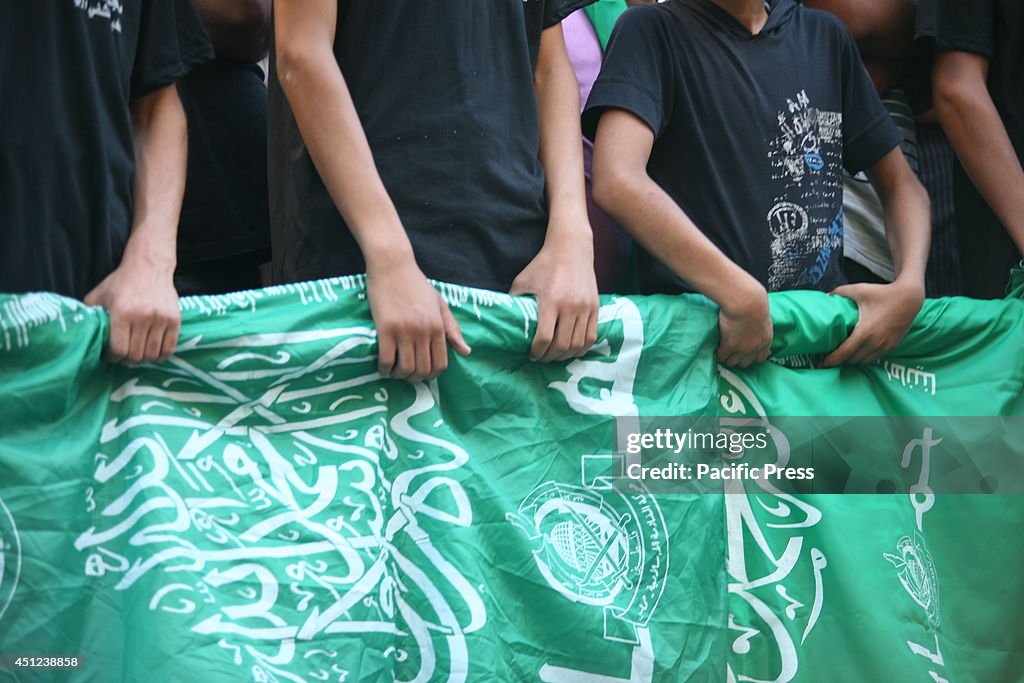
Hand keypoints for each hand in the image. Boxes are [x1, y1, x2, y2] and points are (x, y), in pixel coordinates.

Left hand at [84, 257, 179, 363]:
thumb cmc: (121, 283)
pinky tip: (152, 351)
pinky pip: (168, 349)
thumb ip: (91, 315)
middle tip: (123, 356)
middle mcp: (142, 316)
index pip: (118, 349)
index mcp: (121, 312)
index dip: (112, 358)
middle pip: (136, 355)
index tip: (109, 356)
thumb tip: (81, 335)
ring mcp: (160, 319)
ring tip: (137, 353)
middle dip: (127, 360)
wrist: (149, 266)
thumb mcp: (98, 295)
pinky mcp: (174, 320)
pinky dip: (160, 355)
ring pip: (152, 355)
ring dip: (143, 359)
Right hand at [366, 257, 469, 382]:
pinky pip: (386, 359)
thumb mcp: (439, 304)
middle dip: (415, 378)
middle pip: (423, 370)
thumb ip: (452, 329)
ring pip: (405, 368)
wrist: (393, 265)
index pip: (441, 363)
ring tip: (395, 371)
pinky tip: (383, 366)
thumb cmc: (416, 284)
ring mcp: (404, 331)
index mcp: (438, 326)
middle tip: (407, 375)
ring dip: (399, 376)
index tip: (423, 373)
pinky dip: (384, 369)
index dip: (432, 375)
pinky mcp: (385, 328)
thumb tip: (466, 352)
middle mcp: (424, 331)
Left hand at [510, 234, 599, 361]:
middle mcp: (570, 306)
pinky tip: (571, 350)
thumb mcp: (522, 280)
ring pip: (577, 344)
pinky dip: (581, 348)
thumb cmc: (543, 264)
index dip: (536, 352)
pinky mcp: (595, 307)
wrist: (571, 248)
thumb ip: (513, 301)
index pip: (544, 338)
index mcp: (550, 301)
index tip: (531, 354)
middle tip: (542, 357)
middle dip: (549, 357)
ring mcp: (585, 308)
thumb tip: (501, 320)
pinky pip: (591, 337)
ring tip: (555, 355)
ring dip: (565, 355)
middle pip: (561, 345)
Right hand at [717, 277, 771, 367]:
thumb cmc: (754, 301)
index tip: (745, 354)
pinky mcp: (730, 345)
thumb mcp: (762, 316)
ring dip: (727, 358)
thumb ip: (759, 326)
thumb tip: (753, 325)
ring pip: (732, 362)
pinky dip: (718, 354)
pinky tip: (716, 349)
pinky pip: (722, 356)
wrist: (746, 302)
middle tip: (731, 353)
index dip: (751, 357)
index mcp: (766, 340)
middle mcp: (755, 347)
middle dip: (738, 359)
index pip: (760, 358)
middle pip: (745, 363)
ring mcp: (742, 348)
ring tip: (722, 352)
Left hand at [823, 279, 924, 366]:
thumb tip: (826, 296)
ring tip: (844, 355)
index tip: (821, 363)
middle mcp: (875, 343)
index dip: (831, 360)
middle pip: (852, 360)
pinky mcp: (893, 346)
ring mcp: (885, 346)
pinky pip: (876, 357)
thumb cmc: (883, 293)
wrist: (909, 298)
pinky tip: (860, 351)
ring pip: (864, 361)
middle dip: (841, 360)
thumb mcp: (859, 290)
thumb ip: (840, 292)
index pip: (843, 353)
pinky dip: (866, 357)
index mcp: (864, 333)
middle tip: (831, 356)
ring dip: (854, 360)